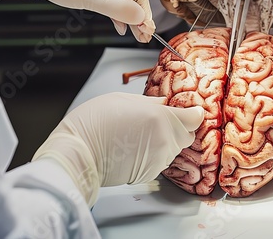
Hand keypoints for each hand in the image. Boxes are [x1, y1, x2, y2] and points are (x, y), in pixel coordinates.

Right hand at [32, 92, 203, 206]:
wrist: (78, 152)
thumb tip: (165, 103)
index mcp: (162, 118)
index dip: (194, 114)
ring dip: (166, 140)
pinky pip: (160, 160)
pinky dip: (154, 153)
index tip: (191, 111)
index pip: (195, 119)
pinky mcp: (149, 173)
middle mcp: (165, 140)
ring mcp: (158, 159)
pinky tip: (136, 146)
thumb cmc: (96, 121)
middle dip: (179, 126)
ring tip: (142, 133)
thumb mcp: (124, 99)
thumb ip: (151, 102)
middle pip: (187, 134)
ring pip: (174, 148)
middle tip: (162, 120)